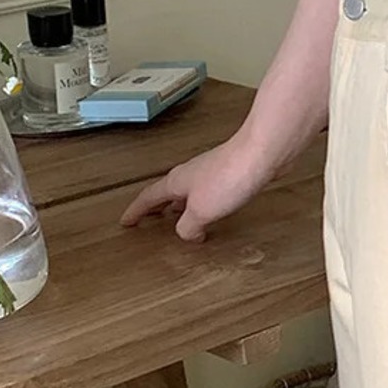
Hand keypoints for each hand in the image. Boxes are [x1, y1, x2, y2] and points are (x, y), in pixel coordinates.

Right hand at [122, 137, 259, 240]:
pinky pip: (208, 195)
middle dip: (156, 208)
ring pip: (188, 193)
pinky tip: (211, 215)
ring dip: (179, 207)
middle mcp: (190, 175)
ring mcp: (211, 174)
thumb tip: (187, 234)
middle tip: (147, 221)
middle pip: (166, 193)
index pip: (149, 197)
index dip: (136, 211)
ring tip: (177, 221)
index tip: (125, 221)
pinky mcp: (230, 177)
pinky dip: (202, 207)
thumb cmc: (229, 177)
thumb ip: (187, 226)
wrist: (262, 153)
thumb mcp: (200, 211)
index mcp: (176, 182)